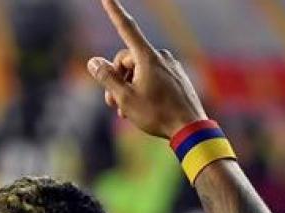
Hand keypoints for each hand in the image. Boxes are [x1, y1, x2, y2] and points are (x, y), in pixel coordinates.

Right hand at [85, 0, 206, 138]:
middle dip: (116, 78)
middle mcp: (160, 56)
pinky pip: (153, 76)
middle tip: (111, 103)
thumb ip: (107, 78)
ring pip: (139, 70)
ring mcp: (170, 66)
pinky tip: (142, 108)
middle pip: (127, 59)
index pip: (126, 28)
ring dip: (128, 87)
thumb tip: (94, 62)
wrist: (190, 128)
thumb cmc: (156, 114)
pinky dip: (142, 89)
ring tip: (125, 111)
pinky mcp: (176, 76)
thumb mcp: (124, 98)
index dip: (114, 11)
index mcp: (147, 57)